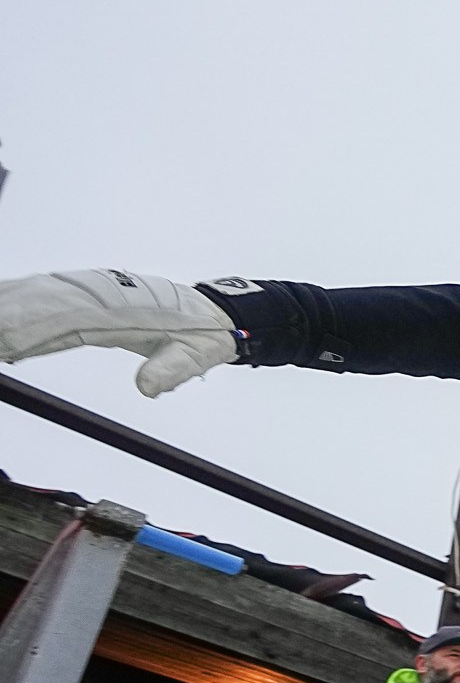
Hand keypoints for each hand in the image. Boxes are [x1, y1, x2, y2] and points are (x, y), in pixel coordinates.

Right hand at [0, 268, 239, 396]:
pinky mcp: (95, 304)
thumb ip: (170, 371)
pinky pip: (56, 303)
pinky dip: (30, 308)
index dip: (34, 321)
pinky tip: (10, 321)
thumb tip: (147, 389)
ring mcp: (97, 295)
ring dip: (16, 306)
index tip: (9, 335)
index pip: (66, 312)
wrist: (216, 315)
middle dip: (13, 311)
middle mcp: (103, 294)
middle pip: (46, 298)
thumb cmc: (202, 335)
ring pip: (45, 296)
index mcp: (121, 306)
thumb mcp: (192, 356)